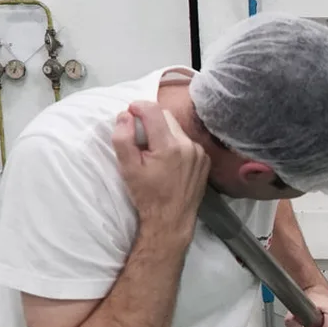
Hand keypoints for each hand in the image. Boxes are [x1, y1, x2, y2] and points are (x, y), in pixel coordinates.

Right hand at [111, 101, 208, 239]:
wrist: (172, 219)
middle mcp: (188, 145)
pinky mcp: (205, 160)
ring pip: (177, 129)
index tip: (129, 114)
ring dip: (163, 133)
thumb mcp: (127, 168)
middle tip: (139, 139)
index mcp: (169, 146)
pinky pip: (187, 142)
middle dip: (150, 121)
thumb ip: (123, 138)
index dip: (138, 107)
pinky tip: (168, 161)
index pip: (153, 110)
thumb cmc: (147, 195)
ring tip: (153, 153)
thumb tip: (125, 115)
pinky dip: (175, 144)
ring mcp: (200, 153)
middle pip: (166, 117)